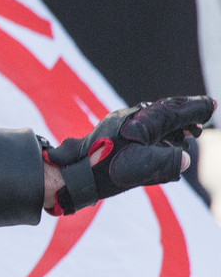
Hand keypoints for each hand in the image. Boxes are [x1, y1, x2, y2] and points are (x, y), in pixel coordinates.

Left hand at [42, 96, 213, 213]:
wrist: (69, 173)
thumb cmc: (103, 171)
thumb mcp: (139, 169)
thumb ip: (165, 163)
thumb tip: (186, 159)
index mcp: (138, 123)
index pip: (172, 112)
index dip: (193, 108)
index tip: (212, 103)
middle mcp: (128, 118)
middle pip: (163, 111)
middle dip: (185, 111)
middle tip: (205, 112)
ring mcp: (118, 124)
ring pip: (152, 119)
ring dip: (172, 122)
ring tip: (190, 131)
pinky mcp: (111, 133)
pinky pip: (141, 126)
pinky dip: (158, 130)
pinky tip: (162, 140)